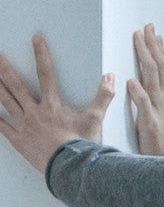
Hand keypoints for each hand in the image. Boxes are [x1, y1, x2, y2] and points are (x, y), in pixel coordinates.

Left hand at [0, 35, 114, 172]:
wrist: (70, 168)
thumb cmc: (82, 144)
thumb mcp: (95, 119)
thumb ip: (103, 96)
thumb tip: (110, 77)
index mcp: (52, 104)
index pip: (46, 73)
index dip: (41, 54)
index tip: (36, 38)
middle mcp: (35, 111)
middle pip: (16, 85)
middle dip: (5, 68)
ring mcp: (24, 125)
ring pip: (5, 101)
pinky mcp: (18, 140)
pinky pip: (1, 126)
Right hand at [128, 24, 163, 156]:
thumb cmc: (155, 143)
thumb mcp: (145, 124)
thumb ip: (140, 102)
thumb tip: (132, 81)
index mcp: (156, 97)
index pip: (148, 67)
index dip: (143, 50)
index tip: (138, 34)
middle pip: (158, 64)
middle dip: (153, 44)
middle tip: (149, 27)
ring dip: (161, 52)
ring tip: (158, 37)